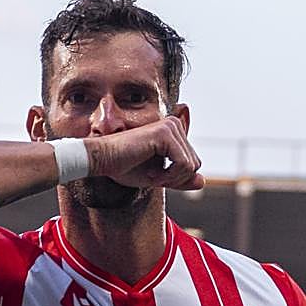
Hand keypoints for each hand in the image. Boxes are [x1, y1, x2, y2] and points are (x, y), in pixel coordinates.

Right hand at [85, 116, 204, 191]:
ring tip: (150, 175)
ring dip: (170, 178)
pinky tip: (151, 174)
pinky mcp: (166, 133)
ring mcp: (171, 126)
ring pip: (191, 166)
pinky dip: (168, 176)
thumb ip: (180, 179)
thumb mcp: (159, 177)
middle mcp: (174, 125)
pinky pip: (183, 164)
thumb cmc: (125, 167)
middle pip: (195, 164)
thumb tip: (203, 181)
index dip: (176, 178)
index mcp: (173, 132)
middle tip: (152, 177)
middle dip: (175, 178)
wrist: (102, 160)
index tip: (154, 176)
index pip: (193, 163)